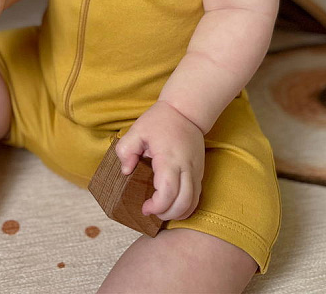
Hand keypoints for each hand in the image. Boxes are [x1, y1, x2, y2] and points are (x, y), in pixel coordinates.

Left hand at [115, 101, 204, 220]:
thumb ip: (126, 150)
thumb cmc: (161, 120)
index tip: (145, 207)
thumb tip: (125, 171)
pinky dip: (185, 207)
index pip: (168, 193)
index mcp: (169, 159)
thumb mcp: (137, 130)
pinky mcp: (199, 172)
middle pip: (183, 204)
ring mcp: (196, 171)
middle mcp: (186, 168)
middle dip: (166, 214)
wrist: (186, 110)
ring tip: (161, 210)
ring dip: (177, 213)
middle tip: (151, 211)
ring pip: (192, 204)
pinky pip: (196, 197)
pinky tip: (172, 204)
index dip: (157, 207)